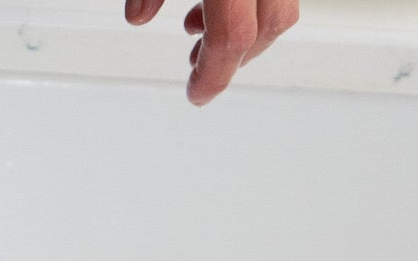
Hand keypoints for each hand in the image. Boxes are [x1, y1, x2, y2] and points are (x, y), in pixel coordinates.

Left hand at [120, 0, 299, 105]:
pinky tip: (219, 2)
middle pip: (268, 26)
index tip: (196, 94)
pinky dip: (254, 3)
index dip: (213, 73)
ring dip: (247, 31)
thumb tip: (137, 14)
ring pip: (280, 6)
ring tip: (204, 36)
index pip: (231, 35)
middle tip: (201, 70)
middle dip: (236, 56)